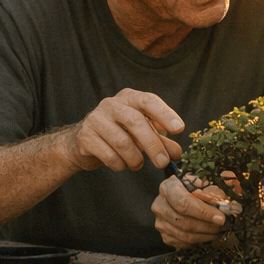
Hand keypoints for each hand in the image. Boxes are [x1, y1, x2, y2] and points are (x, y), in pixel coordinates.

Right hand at [67, 89, 183, 172]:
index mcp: (128, 98)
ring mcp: (96, 119)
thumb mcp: (142, 134)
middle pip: (136, 122)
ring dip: (135, 159)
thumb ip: (161, 141)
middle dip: (153, 144)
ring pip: (122, 142)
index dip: (165, 114)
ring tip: (137, 164)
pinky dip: (120, 165)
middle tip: (163, 162)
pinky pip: (109, 155)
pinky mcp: (85, 137)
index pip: (148, 101)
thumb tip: (177, 154)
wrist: (84, 142)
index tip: (179, 129)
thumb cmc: (119, 134)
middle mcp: (111, 104)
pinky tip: (121, 164)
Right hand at [152, 174, 226, 248]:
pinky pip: (183, 243)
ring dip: (205, 236)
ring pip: (185, 236)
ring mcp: (160, 222)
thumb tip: (223, 206)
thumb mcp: (203, 183)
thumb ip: (212, 192)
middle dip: (207, 226)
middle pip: (184, 222)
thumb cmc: (194, 188)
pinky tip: (208, 234)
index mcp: (168, 187)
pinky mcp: (165, 235)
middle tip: (222, 226)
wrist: (182, 195)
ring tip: (218, 231)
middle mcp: (160, 205)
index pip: (184, 203)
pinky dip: (198, 241)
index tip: (220, 218)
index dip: (203, 212)